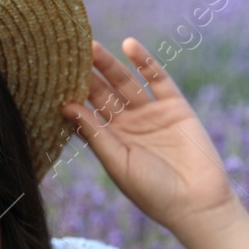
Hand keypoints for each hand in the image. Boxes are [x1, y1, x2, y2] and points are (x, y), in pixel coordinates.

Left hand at [61, 37, 241, 237]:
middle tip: (68, 53)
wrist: (196, 203)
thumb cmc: (153, 192)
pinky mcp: (174, 106)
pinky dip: (145, 62)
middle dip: (88, 74)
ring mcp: (152, 113)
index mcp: (111, 141)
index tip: (52, 77)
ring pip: (126, 82)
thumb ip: (94, 134)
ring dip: (110, 64)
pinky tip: (129, 45)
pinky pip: (158, 78)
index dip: (73, 95)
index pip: (87, 112)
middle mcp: (129, 124)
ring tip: (91, 46)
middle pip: (104, 93)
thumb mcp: (118, 163)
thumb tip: (66, 106)